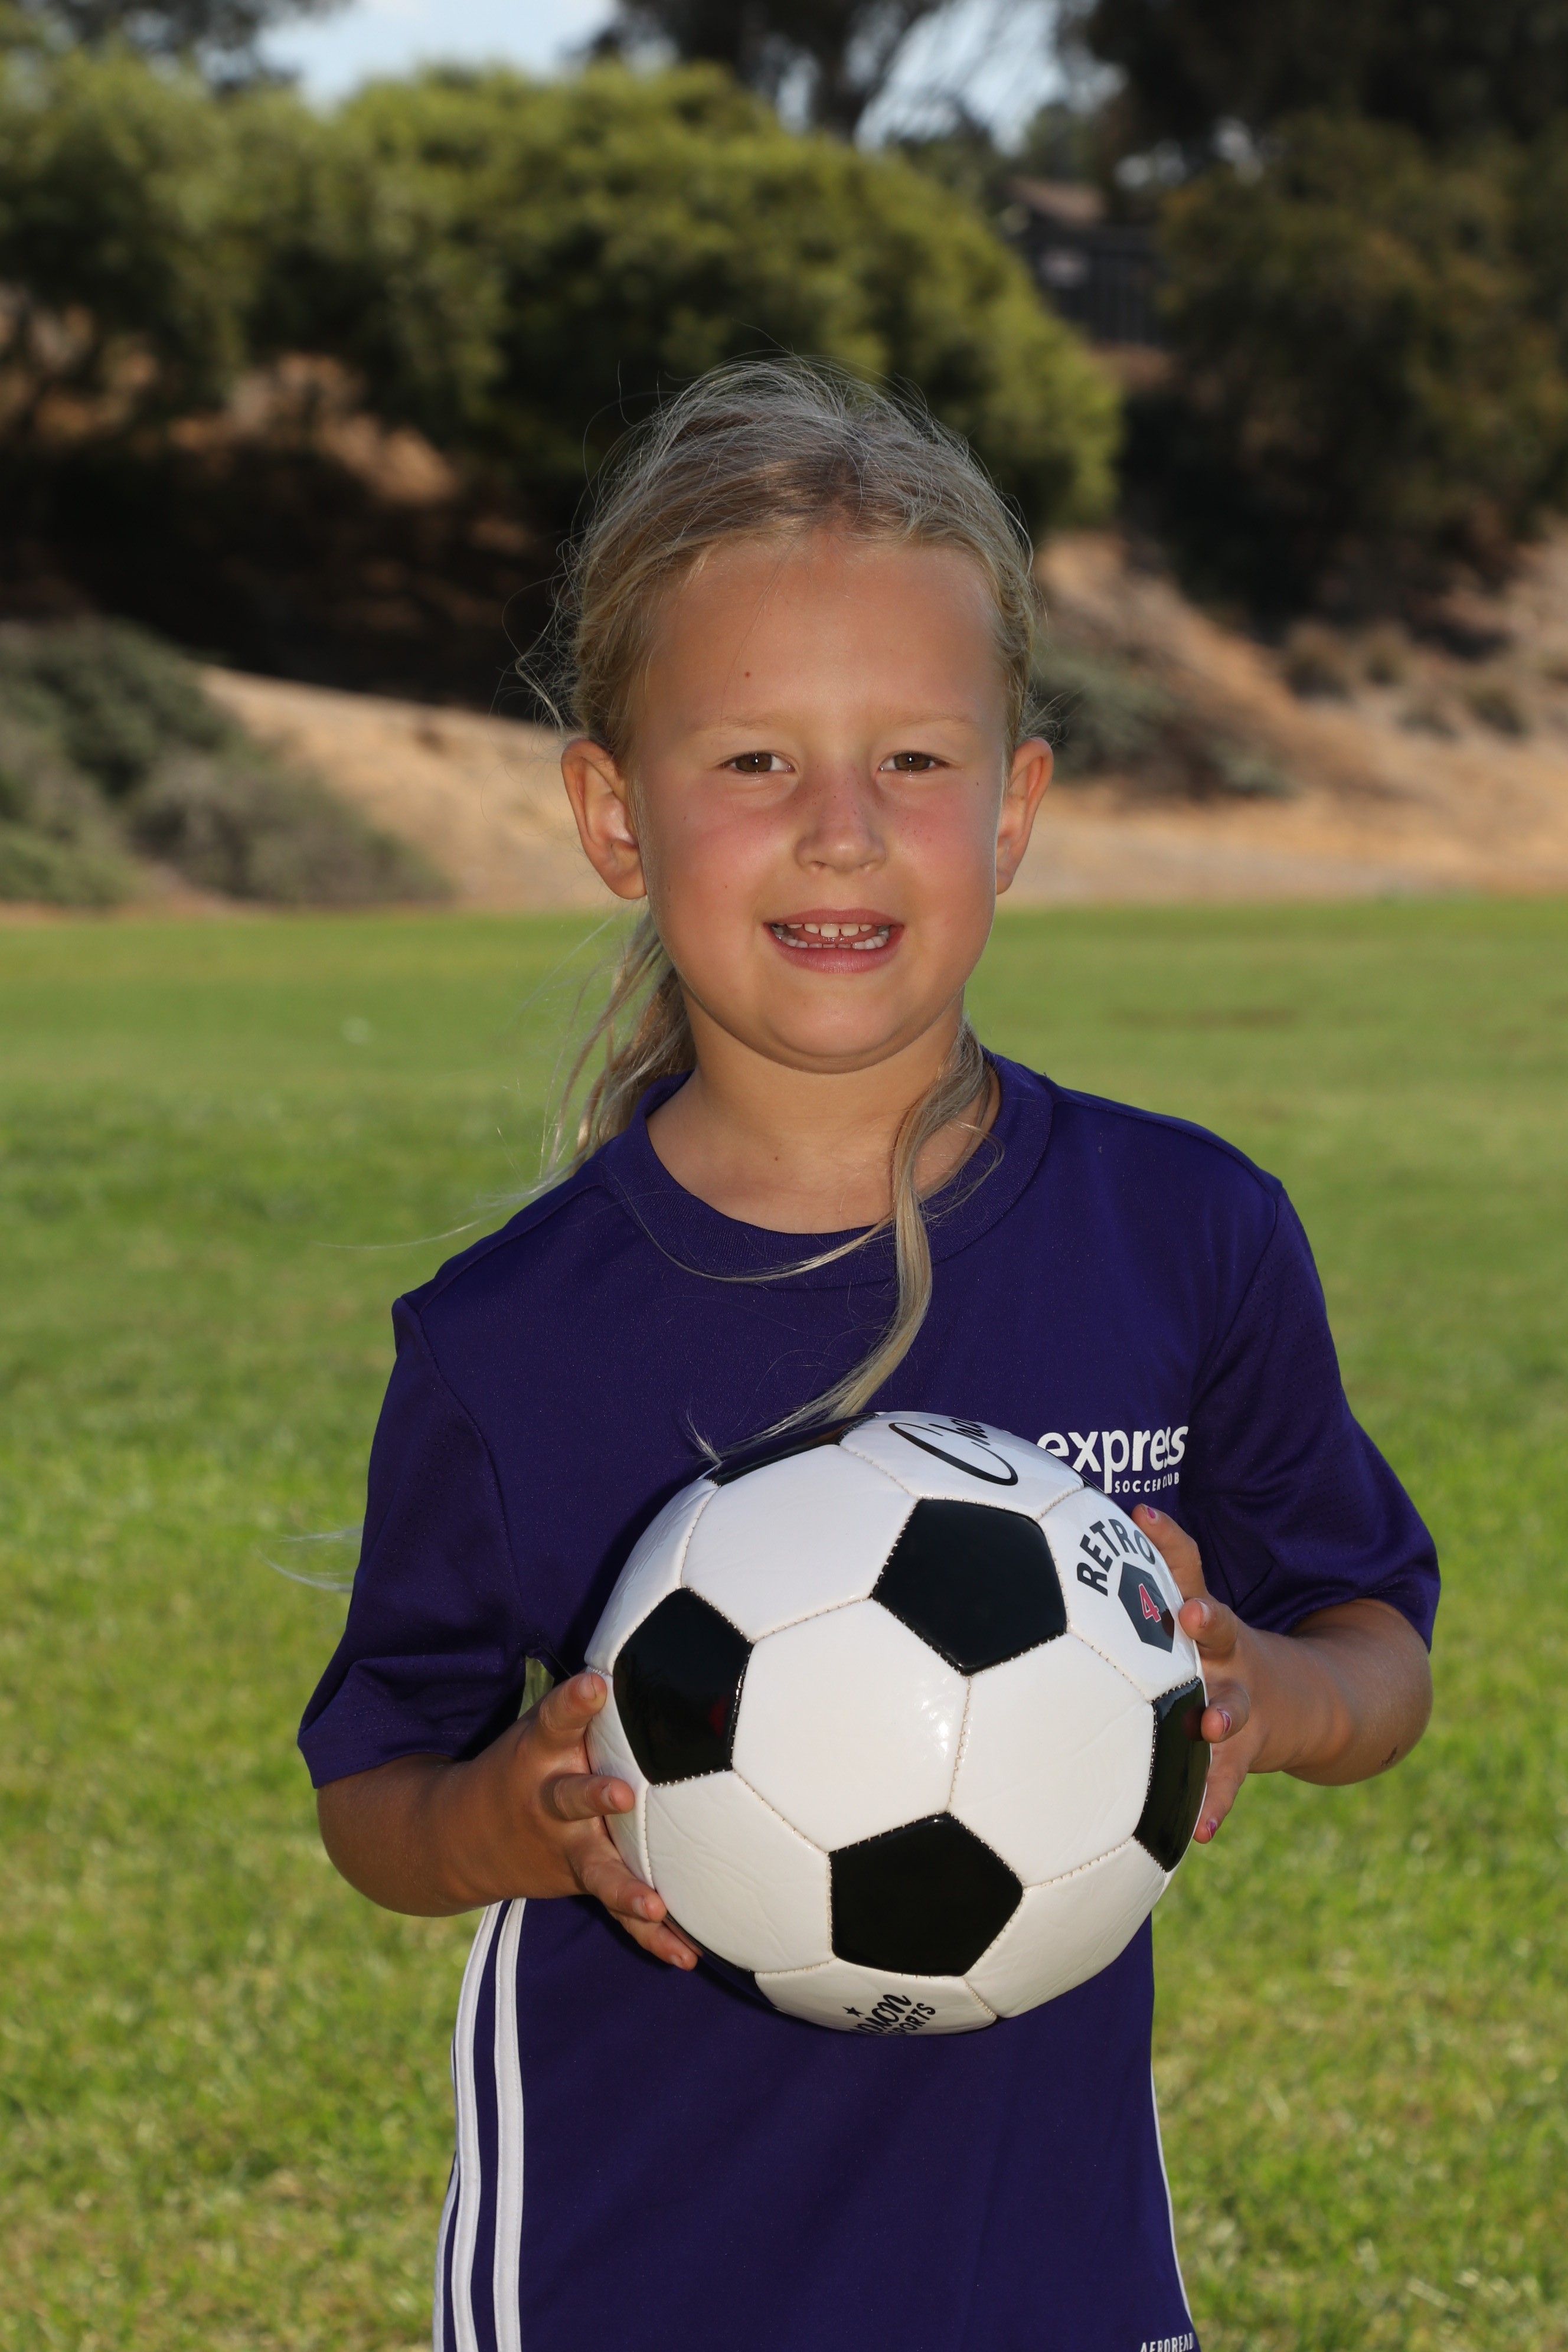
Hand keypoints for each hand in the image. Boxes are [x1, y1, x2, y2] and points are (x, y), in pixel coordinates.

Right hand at [316, 1674, 699, 1967]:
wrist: (458, 1838)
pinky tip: (689, 1955)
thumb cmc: (524, 1760)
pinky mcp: (578, 1881)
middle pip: (571, 1796)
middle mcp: (549, 1800)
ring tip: (654, 1900)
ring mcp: (562, 1847)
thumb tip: (652, 1619)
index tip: (597, 1683)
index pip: (555, 1717)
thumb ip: (584, 1693)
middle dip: (595, 1795)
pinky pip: (618, 1911)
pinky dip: (652, 1935)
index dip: (575, 1701)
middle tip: (624, 1793)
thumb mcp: (539, 1722)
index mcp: (537, 1752)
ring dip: (626, 1882)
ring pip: (597, 1865)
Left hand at [1133, 1503, 1266, 1843]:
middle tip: (1192, 1614)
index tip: (1146, 1518)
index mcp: (1208, 1618)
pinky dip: (1213, 1805)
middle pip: (1220, 1633)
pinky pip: (1224, 1782)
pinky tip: (1199, 1831)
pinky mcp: (1242, 1753)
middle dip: (1207, 1622)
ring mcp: (1241, 1704)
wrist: (1306, 1702)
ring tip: (1211, 1727)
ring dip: (1220, 1718)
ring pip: (1230, 1709)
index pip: (1190, 1570)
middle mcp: (1227, 1656)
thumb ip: (1166, 1561)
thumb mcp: (1201, 1602)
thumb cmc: (1220, 1646)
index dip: (1171, 1545)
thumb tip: (1128, 1511)